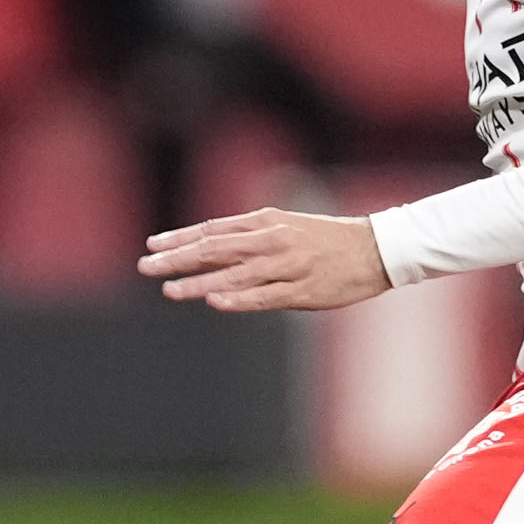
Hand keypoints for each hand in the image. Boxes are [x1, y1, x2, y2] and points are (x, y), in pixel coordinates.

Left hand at [139, 208, 388, 311]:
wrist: (377, 249)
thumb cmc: (329, 239)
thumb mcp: (288, 225)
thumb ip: (253, 236)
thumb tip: (214, 247)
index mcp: (267, 222)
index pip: (213, 229)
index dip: (180, 237)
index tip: (152, 245)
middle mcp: (272, 241)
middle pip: (215, 249)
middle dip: (177, 259)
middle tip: (146, 266)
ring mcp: (287, 266)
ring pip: (234, 274)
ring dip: (198, 282)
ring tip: (170, 290)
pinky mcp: (302, 290)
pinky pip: (264, 296)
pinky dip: (238, 298)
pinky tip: (214, 300)